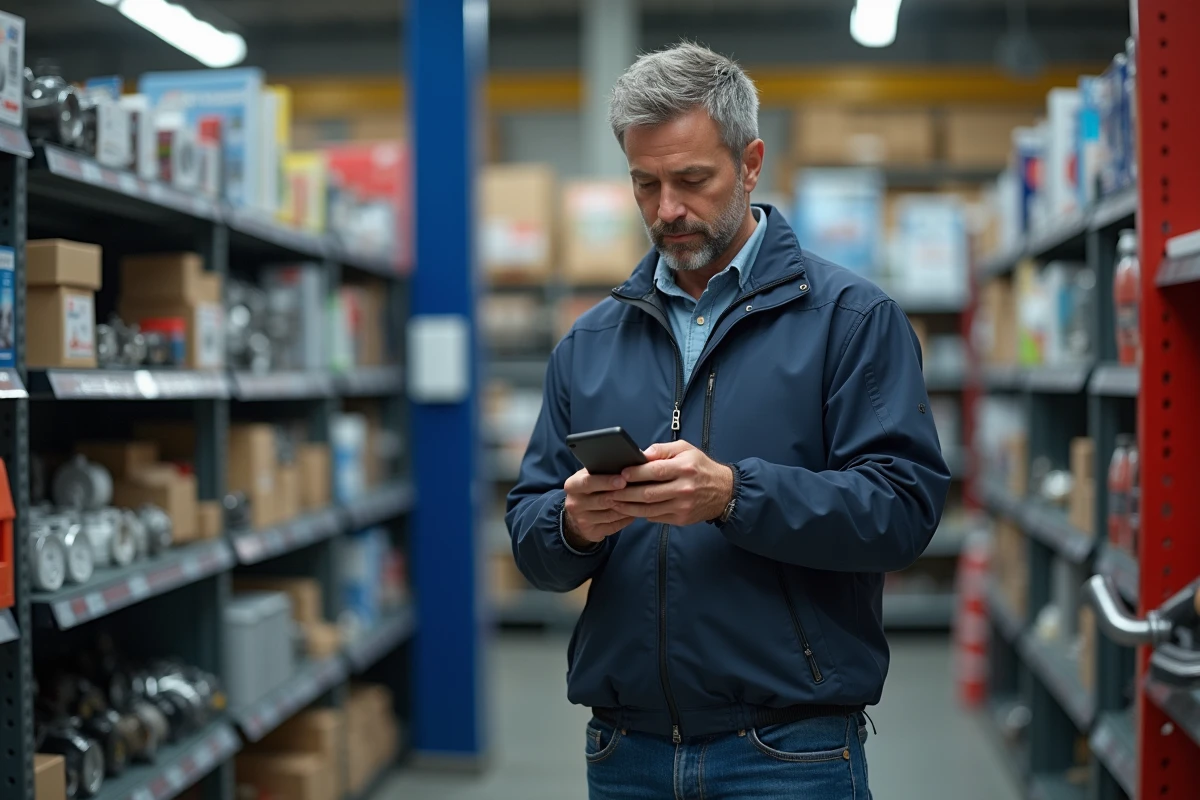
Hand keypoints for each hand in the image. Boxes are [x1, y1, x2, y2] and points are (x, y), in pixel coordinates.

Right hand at [563, 468, 634, 547]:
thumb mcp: (589, 476)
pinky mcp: (591, 533)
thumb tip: (627, 462)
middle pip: (602, 500)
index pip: (588, 482)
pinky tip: (634, 512)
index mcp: (572, 485)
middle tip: (638, 490)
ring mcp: (582, 520)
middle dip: (622, 495)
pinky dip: (626, 519)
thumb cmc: (589, 489)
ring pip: (611, 514)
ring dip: (628, 508)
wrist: (575, 516)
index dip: (606, 481)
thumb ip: (602, 469)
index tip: (623, 480)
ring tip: (641, 500)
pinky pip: (613, 526)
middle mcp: (574, 503)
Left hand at [608, 440, 732, 525]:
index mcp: (685, 468)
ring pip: (649, 509)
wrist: (724, 491)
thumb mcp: (686, 449)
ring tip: (613, 503)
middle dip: (625, 493)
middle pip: (648, 493)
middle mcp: (684, 488)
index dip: (636, 473)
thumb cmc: (701, 467)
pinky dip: (641, 514)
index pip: (655, 471)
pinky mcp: (681, 519)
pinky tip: (629, 510)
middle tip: (609, 491)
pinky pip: (656, 517)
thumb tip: (640, 455)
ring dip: (628, 507)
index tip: (620, 473)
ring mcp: (683, 506)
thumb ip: (662, 450)